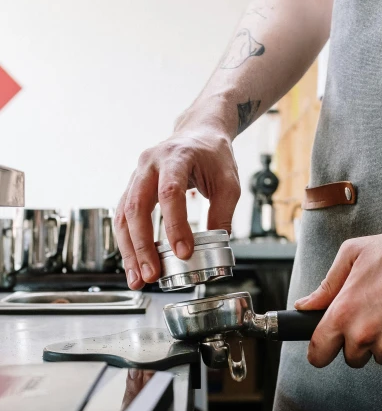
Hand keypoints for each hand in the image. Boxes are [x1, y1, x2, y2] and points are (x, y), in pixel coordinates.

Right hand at [115, 113, 240, 289]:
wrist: (199, 132)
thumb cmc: (213, 155)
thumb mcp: (229, 183)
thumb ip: (222, 214)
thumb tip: (217, 247)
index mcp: (176, 156)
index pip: (170, 193)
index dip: (174, 224)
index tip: (183, 252)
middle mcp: (150, 164)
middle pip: (137, 206)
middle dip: (143, 245)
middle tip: (151, 273)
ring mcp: (137, 175)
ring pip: (124, 214)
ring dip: (129, 250)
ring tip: (138, 278)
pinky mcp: (133, 187)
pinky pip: (123, 217)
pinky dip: (127, 242)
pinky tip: (134, 264)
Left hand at [295, 207, 381, 367]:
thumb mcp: (353, 255)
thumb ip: (326, 286)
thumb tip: (305, 305)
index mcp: (345, 313)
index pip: (319, 353)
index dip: (320, 353)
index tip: (325, 349)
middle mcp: (366, 334)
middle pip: (351, 358)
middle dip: (358, 343)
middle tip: (373, 316)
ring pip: (380, 358)